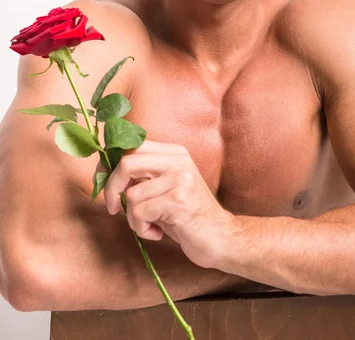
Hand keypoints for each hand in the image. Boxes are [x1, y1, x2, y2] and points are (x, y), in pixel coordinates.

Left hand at [93, 140, 233, 268]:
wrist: (221, 238)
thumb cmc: (187, 216)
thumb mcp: (165, 189)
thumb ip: (142, 177)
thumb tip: (105, 170)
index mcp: (175, 153)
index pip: (132, 145)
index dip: (110, 162)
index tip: (104, 182)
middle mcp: (179, 161)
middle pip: (127, 163)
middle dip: (111, 188)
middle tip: (112, 207)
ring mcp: (181, 179)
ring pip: (132, 195)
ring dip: (133, 219)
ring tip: (149, 226)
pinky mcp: (179, 201)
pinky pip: (140, 213)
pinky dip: (142, 229)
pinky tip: (157, 233)